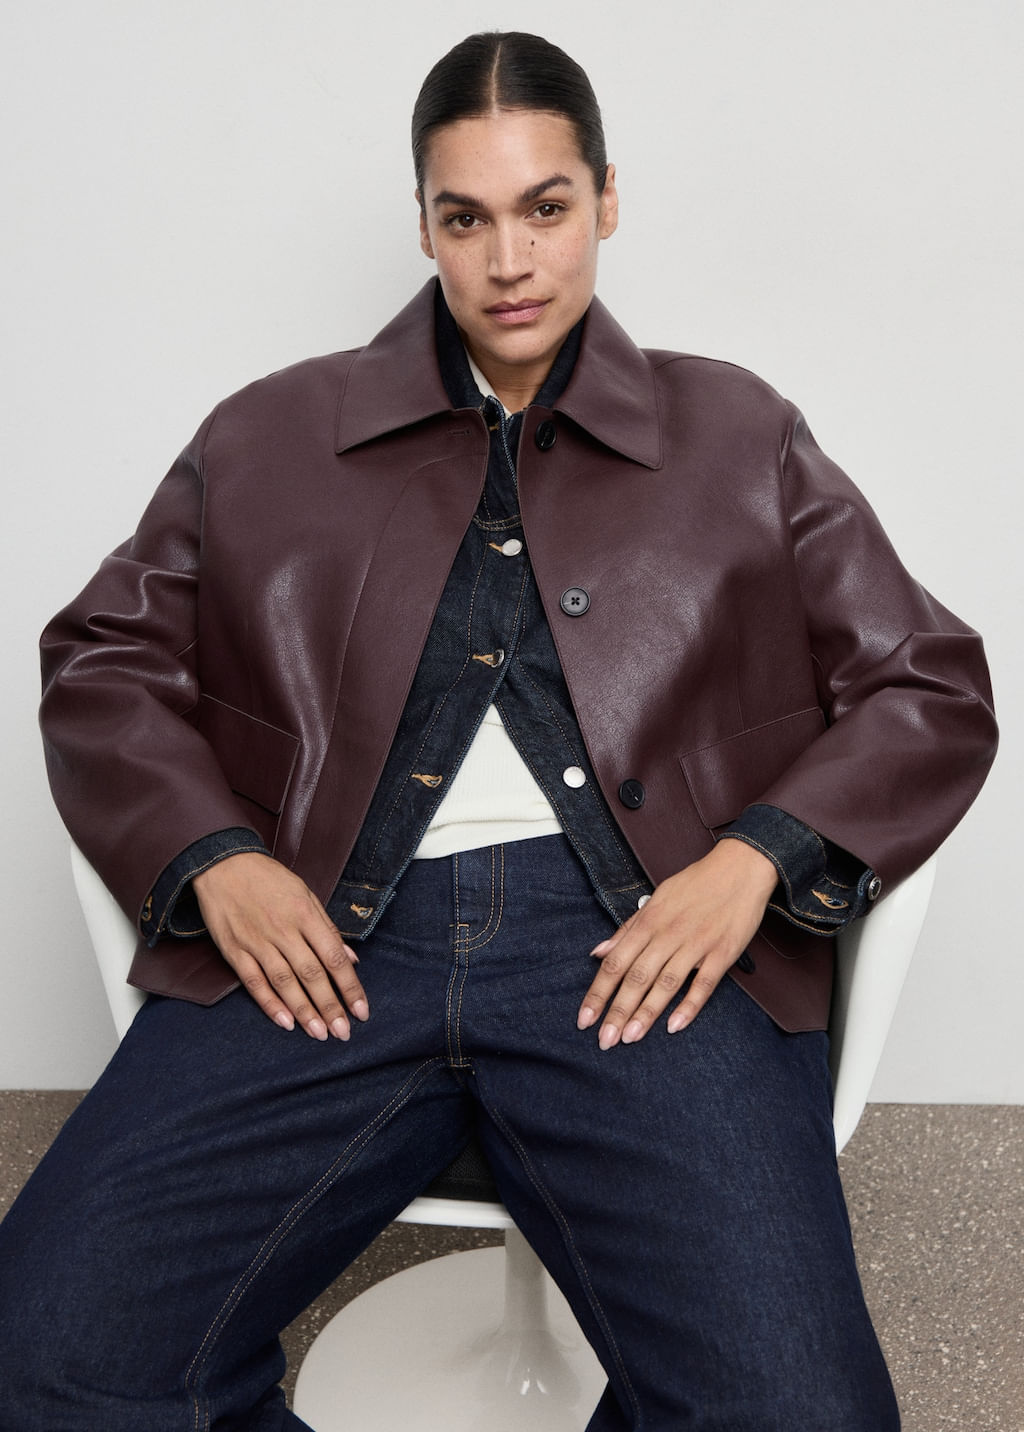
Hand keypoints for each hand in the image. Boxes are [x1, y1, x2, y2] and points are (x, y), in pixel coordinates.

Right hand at [192, 852, 368, 1040]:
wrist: (223, 864)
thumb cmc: (269, 878)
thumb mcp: (305, 894)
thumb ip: (328, 928)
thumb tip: (351, 959)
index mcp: (305, 914)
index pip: (333, 956)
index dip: (349, 986)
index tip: (361, 1010)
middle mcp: (283, 930)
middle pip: (312, 974)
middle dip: (330, 1006)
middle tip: (344, 1033)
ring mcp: (257, 942)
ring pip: (285, 982)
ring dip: (304, 1011)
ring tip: (320, 1034)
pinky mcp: (235, 951)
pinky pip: (254, 982)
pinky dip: (270, 1003)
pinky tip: (285, 1021)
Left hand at [577, 839, 776, 1048]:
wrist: (740, 867)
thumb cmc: (695, 883)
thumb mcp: (656, 898)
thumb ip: (627, 929)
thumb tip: (597, 951)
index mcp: (648, 921)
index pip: (615, 962)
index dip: (598, 992)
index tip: (584, 1019)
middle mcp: (668, 934)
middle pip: (636, 977)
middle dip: (617, 1011)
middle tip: (603, 1041)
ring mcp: (696, 944)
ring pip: (666, 983)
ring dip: (646, 1013)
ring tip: (629, 1038)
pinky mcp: (723, 953)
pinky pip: (704, 983)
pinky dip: (689, 1005)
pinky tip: (674, 1026)